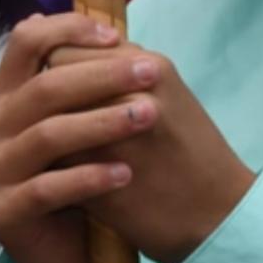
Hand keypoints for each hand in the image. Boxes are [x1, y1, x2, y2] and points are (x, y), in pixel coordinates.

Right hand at [0, 14, 253, 262]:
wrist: (74, 259)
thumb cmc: (84, 181)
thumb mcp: (86, 124)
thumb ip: (86, 82)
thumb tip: (106, 25)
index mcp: (4, 97)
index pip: (24, 42)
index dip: (68, 30)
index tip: (116, 35)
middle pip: (43, 88)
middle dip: (102, 76)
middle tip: (152, 73)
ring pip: (47, 136)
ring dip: (103, 123)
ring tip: (148, 119)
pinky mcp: (2, 213)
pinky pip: (48, 188)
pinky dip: (90, 177)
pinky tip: (126, 174)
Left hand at [60, 42, 256, 262]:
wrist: (218, 214)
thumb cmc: (189, 152)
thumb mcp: (164, 93)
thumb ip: (116, 69)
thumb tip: (58, 50)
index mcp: (148, 66)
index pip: (67, 47)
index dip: (58, 69)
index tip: (63, 90)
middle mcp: (131, 93)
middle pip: (51, 78)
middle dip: (45, 97)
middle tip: (53, 118)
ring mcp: (112, 134)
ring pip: (46, 117)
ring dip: (44, 129)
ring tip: (58, 145)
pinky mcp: (97, 174)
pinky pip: (53, 157)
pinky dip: (51, 163)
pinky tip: (63, 172)